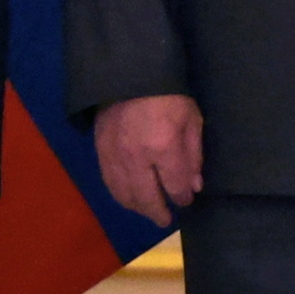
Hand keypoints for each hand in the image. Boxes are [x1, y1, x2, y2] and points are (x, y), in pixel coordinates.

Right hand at [95, 93, 204, 224]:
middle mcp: (137, 157)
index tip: (186, 201)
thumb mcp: (191, 119)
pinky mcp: (100, 151)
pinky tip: (128, 198)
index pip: (174, 186)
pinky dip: (120, 195)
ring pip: (124, 194)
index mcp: (163, 147)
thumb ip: (193, 154)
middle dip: (158, 212)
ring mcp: (115, 156)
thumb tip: (194, 185)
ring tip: (148, 211)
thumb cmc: (169, 94)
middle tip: (165, 220)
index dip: (182, 198)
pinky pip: (109, 182)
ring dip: (137, 207)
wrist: (130, 73)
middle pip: (146, 198)